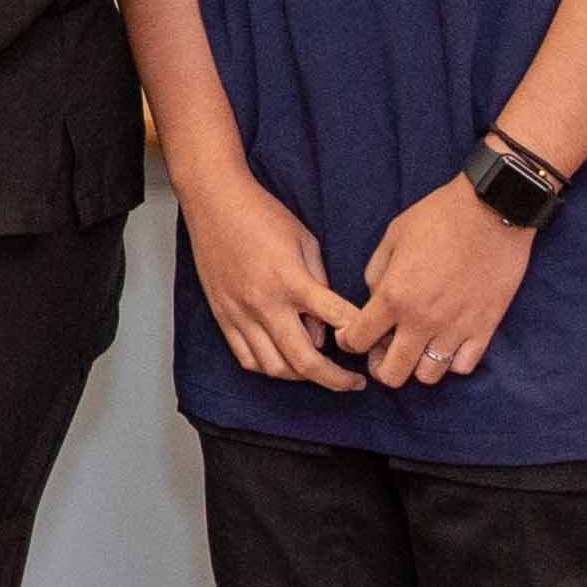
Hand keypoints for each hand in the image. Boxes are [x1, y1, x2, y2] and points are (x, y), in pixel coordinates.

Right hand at [183, 169, 365, 390]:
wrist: (215, 203)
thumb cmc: (263, 215)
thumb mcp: (305, 240)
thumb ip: (319, 284)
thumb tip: (324, 325)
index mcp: (292, 280)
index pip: (336, 319)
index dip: (359, 335)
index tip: (371, 342)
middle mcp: (266, 303)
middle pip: (305, 360)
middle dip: (335, 379)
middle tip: (352, 383)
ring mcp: (241, 313)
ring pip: (275, 367)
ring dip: (301, 376)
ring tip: (317, 371)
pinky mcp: (223, 316)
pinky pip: (247, 358)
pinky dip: (269, 368)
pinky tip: (283, 362)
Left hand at [337, 175, 536, 389]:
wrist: (492, 210)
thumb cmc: (439, 217)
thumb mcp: (393, 237)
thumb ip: (376, 274)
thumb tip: (374, 301)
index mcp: (394, 295)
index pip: (357, 340)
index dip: (348, 341)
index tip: (352, 336)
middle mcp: (422, 320)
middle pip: (392, 374)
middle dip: (380, 365)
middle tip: (383, 350)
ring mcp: (456, 329)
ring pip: (428, 377)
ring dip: (416, 366)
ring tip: (416, 347)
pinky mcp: (485, 329)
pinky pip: (462, 367)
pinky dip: (451, 361)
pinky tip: (445, 344)